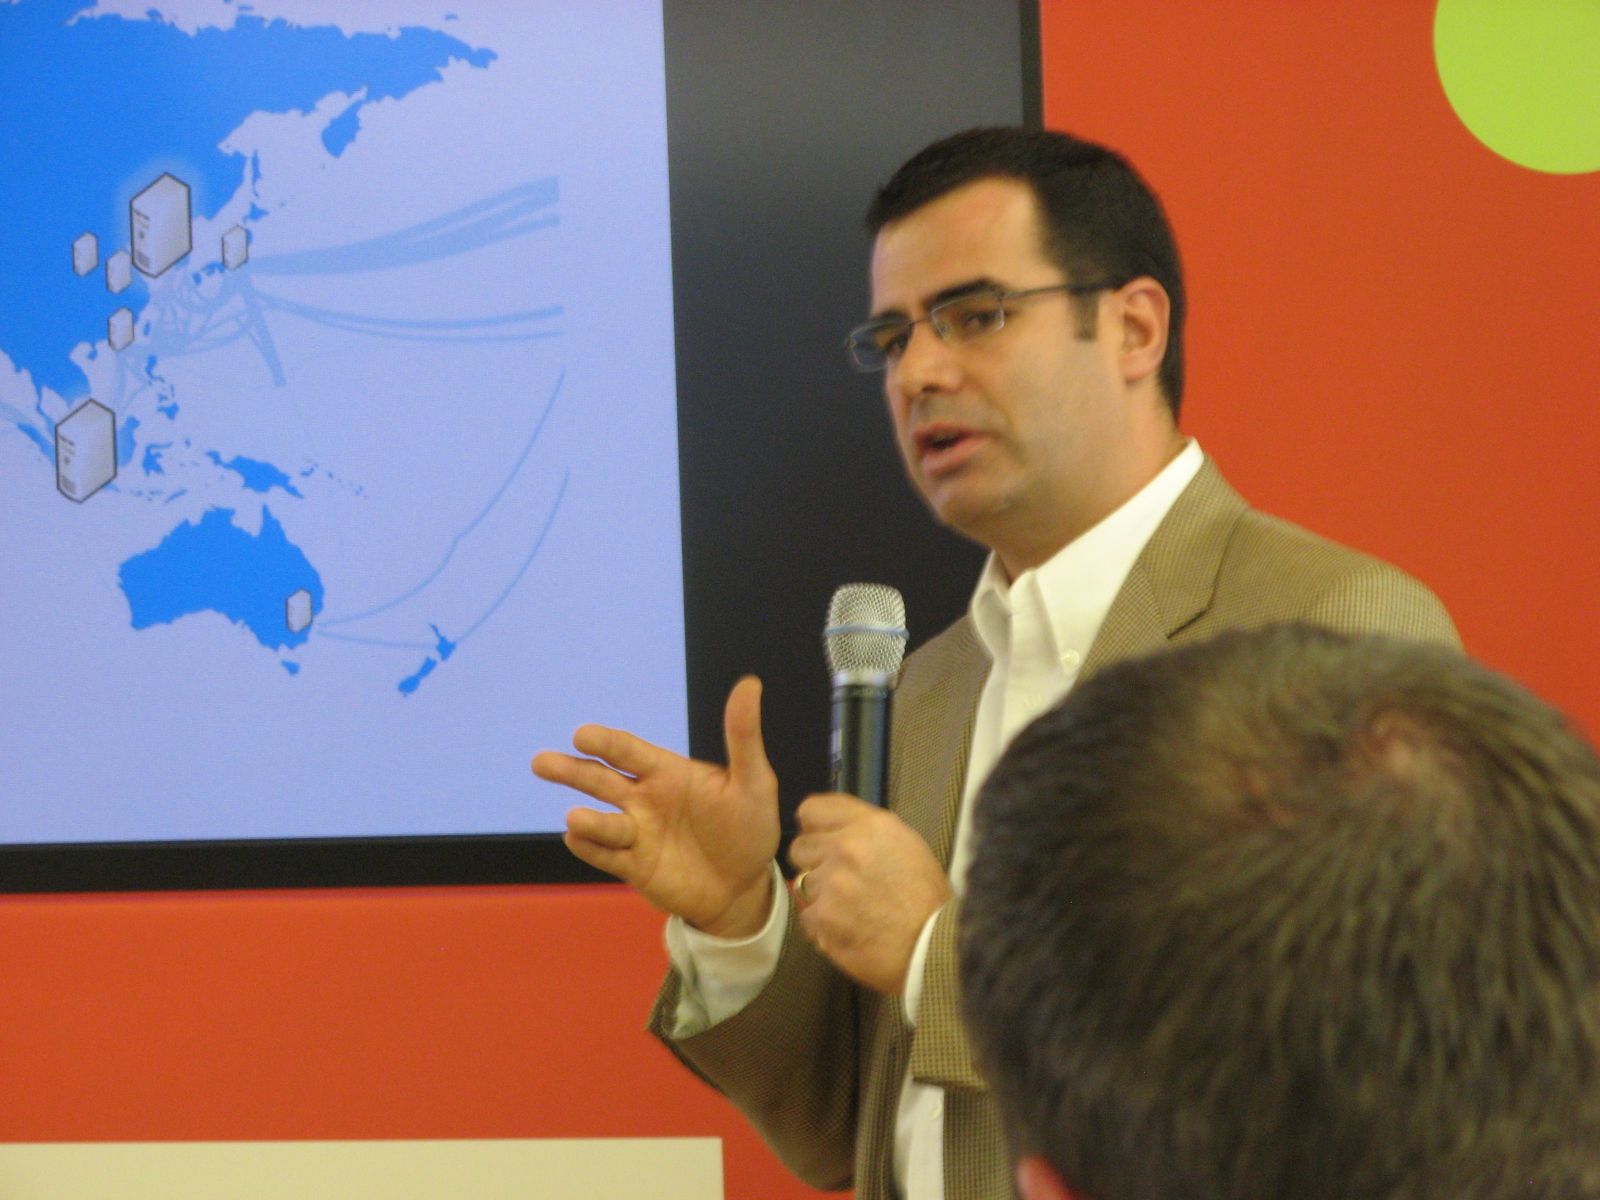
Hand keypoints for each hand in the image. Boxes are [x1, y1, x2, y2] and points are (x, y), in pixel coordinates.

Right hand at [531, 676, 778, 937]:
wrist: (745, 886)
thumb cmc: (750, 827)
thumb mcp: (754, 781)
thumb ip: (743, 736)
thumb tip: (749, 683)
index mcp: (667, 772)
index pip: (628, 751)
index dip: (605, 742)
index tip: (582, 735)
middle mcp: (644, 799)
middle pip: (600, 780)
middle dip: (571, 770)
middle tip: (541, 762)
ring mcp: (636, 834)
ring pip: (601, 821)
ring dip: (587, 819)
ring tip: (576, 817)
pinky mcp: (634, 867)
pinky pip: (606, 856)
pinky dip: (590, 847)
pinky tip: (576, 837)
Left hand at [788, 792, 951, 994]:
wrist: (932, 945)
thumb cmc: (926, 896)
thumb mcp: (906, 844)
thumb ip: (866, 830)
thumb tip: (835, 829)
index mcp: (870, 825)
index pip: (811, 810)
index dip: (816, 828)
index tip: (823, 840)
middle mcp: (845, 847)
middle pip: (800, 847)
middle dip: (815, 862)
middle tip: (839, 879)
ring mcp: (830, 882)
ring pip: (804, 882)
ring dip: (821, 894)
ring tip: (851, 908)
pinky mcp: (821, 917)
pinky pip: (807, 915)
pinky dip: (823, 923)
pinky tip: (847, 928)